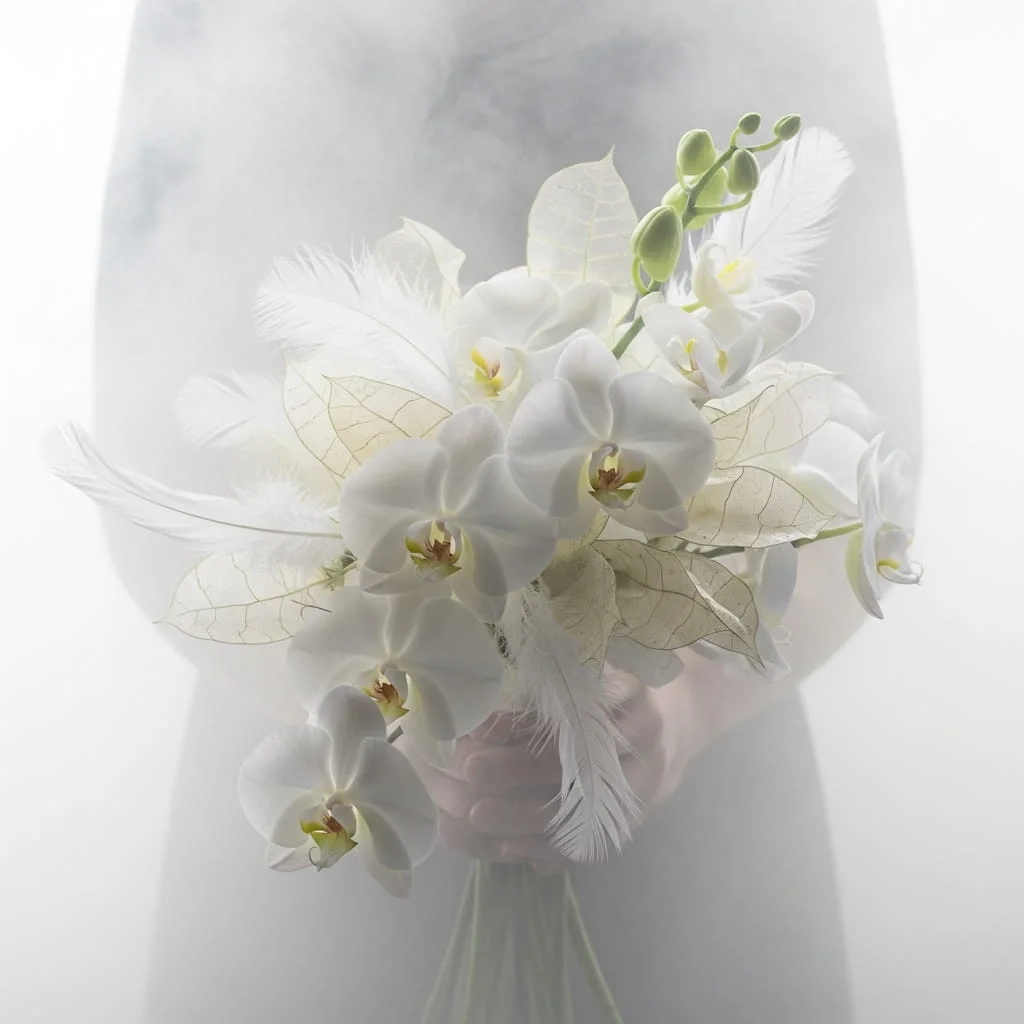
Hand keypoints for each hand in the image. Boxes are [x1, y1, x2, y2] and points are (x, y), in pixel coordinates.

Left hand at [401, 666, 695, 870]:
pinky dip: (553, 850)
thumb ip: (556, 686)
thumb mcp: (603, 667)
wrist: (691, 713)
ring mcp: (650, 780)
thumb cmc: (630, 682)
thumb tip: (487, 719)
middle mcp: (646, 738)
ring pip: (585, 811)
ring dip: (527, 818)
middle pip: (579, 762)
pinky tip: (512, 848)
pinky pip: (598, 842)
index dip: (526, 725)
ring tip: (478, 816)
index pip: (574, 713)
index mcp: (632, 692)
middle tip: (469, 770)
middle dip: (517, 771)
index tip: (482, 730)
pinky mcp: (644, 813)